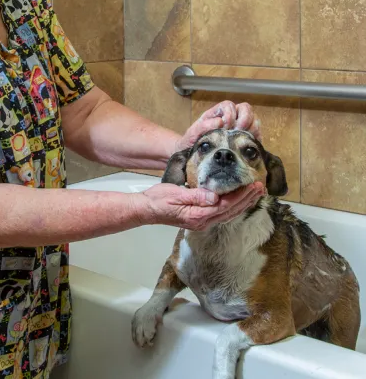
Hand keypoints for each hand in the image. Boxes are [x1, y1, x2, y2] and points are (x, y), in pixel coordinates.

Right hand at [137, 182, 264, 230]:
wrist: (146, 210)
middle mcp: (202, 222)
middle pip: (230, 211)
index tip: (252, 185)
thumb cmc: (158, 200)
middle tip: (260, 187)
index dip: (240, 196)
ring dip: (243, 203)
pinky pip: (221, 214)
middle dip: (247, 199)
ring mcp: (201, 222)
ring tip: (255, 193)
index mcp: (197, 215)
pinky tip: (239, 202)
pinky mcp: (199, 220)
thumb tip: (215, 196)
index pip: (225, 205)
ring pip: (228, 214)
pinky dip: (233, 207)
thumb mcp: (176, 194)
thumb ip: (196, 196)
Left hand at [175, 101, 260, 151]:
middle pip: (245, 108)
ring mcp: (239, 127)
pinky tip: (248, 144)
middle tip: (238, 130)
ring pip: (253, 119)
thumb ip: (203, 126)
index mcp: (217, 113)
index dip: (230, 114)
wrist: (192, 154)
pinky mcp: (245, 138)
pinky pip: (256, 133)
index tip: (225, 126)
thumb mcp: (193, 134)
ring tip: (243, 137)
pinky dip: (255, 137)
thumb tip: (219, 122)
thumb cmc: (192, 142)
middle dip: (244, 118)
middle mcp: (230, 117)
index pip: (229, 105)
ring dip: (251, 127)